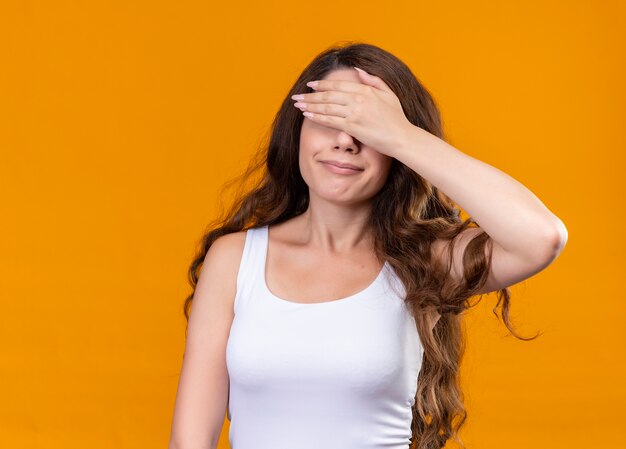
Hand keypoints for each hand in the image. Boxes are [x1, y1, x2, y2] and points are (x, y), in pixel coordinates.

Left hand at [291, 67, 414, 157]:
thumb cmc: (397, 118)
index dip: (322, 85)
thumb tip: (357, 70)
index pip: (338, 85)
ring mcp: (354, 113)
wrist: (402, 138)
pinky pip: (330, 121)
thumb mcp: (388, 94)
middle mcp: (358, 99)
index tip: (310, 85)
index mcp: (365, 90)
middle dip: (310, 96)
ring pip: (326, 107)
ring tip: (298, 105)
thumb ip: (373, 80)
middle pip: (328, 95)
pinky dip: (317, 117)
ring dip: (310, 106)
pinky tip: (308, 115)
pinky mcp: (352, 127)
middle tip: (297, 96)